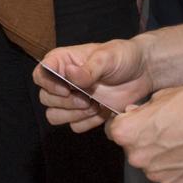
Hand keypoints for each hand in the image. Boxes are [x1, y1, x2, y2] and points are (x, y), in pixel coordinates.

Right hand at [33, 39, 152, 133]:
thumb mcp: (108, 56)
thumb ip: (89, 68)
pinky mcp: (84, 114)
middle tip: (87, 99)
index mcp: (63, 61)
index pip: (40, 74)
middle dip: (65, 103)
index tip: (67, 90)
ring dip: (73, 115)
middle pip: (45, 99)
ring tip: (94, 106)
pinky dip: (87, 123)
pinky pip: (74, 126)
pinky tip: (102, 112)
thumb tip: (70, 74)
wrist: (142, 73)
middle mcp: (62, 81)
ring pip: (54, 116)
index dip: (48, 85)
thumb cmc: (123, 56)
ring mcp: (72, 99)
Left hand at [107, 81, 182, 182]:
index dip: (125, 125)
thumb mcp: (160, 97)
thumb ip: (141, 112)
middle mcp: (136, 157)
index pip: (114, 131)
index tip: (137, 122)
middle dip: (142, 141)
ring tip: (180, 142)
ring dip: (159, 157)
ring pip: (150, 165)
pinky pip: (168, 176)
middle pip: (132, 150)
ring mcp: (155, 174)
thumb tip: (133, 116)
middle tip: (164, 131)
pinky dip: (175, 168)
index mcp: (127, 133)